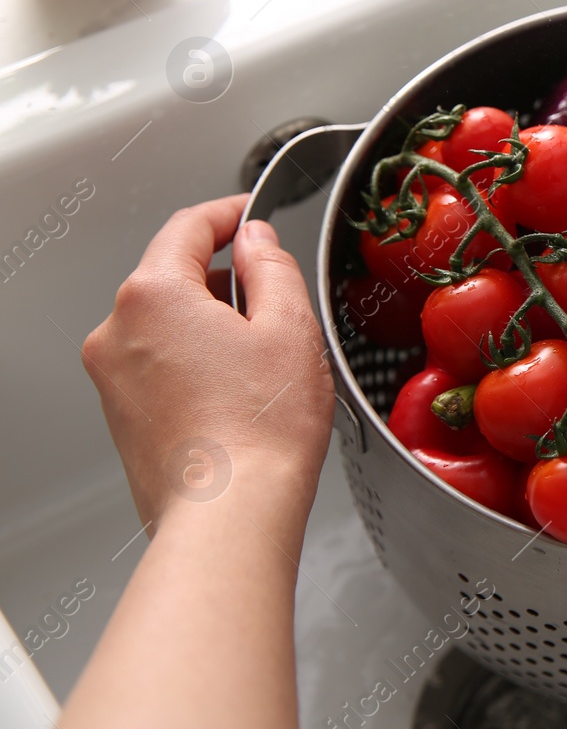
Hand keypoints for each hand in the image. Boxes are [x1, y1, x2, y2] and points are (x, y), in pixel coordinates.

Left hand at [81, 194, 333, 528]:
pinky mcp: (121, 414)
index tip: (251, 214)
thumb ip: (272, 266)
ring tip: (264, 360)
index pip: (188, 227)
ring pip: (167, 323)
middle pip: (173, 276)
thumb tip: (257, 241)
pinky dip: (196, 362)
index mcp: (153, 295)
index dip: (229, 213)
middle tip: (279, 299)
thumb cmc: (260, 432)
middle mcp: (117, 331)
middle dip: (225, 277)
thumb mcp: (290, 327)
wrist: (229, 515)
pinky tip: (240, 393)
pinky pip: (160, 364)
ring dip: (211, 323)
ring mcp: (112, 377)